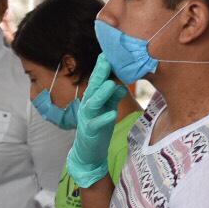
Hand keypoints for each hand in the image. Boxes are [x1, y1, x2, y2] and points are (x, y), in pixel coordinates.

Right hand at [65, 55, 127, 188]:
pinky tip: (112, 114)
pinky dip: (104, 119)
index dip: (101, 69)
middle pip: (93, 88)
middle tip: (106, 60)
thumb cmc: (99, 128)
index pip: (97, 81)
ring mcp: (87, 119)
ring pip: (93, 104)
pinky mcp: (90, 132)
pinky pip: (96, 124)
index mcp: (92, 99)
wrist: (88, 152)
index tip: (107, 54)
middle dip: (99, 74)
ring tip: (110, 84)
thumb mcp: (108, 110)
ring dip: (101, 94)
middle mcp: (87, 106)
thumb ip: (113, 98)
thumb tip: (121, 86)